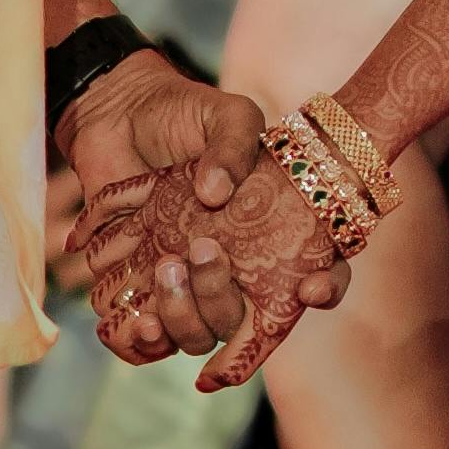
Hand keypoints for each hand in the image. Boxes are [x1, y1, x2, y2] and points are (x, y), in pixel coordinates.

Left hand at [61, 65, 365, 391]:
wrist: (123, 111)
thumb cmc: (188, 113)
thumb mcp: (225, 113)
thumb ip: (233, 143)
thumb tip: (215, 194)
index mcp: (272, 235)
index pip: (317, 277)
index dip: (325, 289)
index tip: (311, 287)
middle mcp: (233, 269)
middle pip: (242, 317)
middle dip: (220, 296)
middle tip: (201, 249)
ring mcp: (186, 279)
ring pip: (195, 334)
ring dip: (181, 319)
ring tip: (163, 279)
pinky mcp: (140, 282)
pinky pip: (144, 335)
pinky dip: (140, 337)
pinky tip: (135, 318)